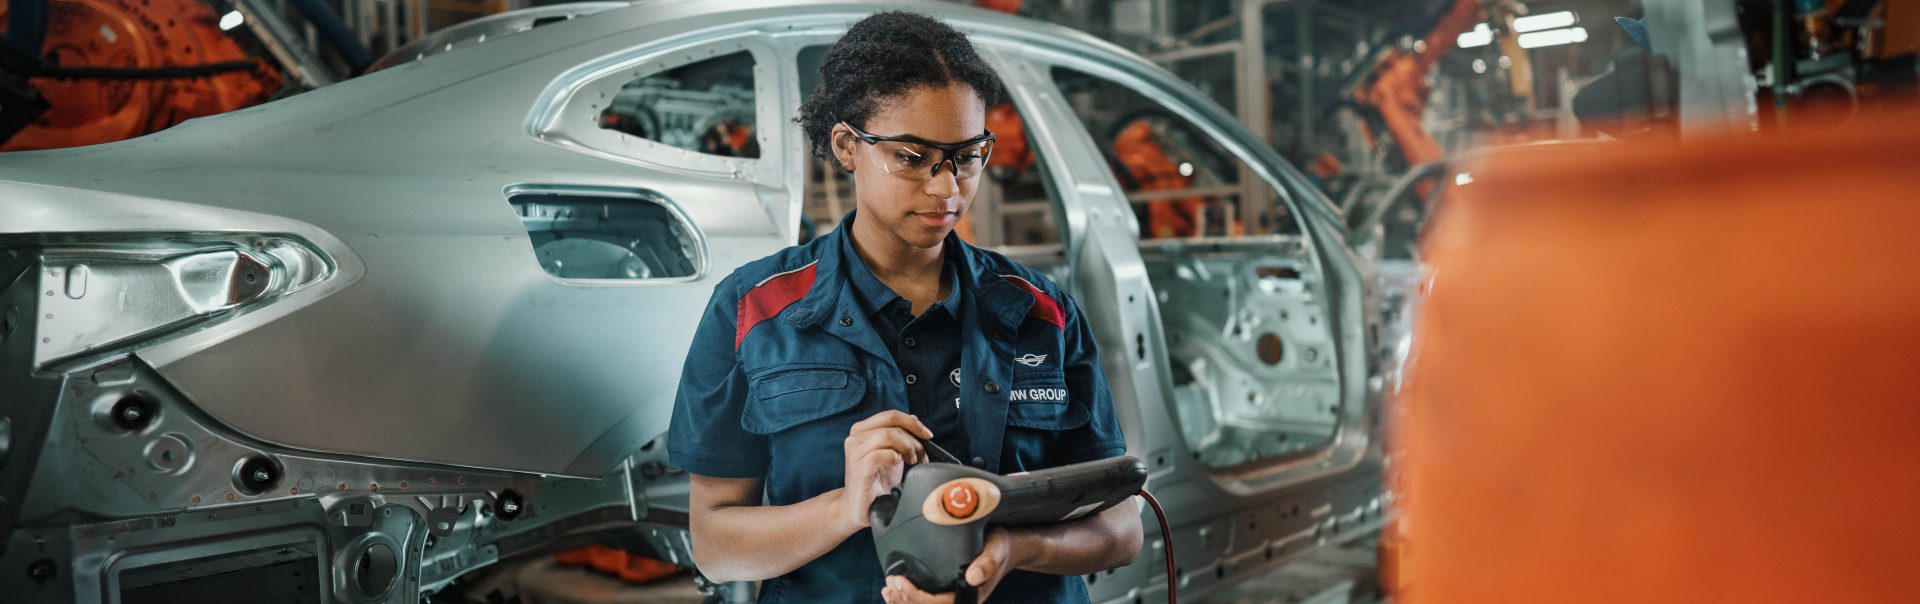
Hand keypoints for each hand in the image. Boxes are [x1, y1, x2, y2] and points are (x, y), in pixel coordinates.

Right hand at [842, 410, 931, 529]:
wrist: (861, 508)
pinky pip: (881, 454)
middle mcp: (855, 438)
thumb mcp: (892, 454)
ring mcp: (855, 452)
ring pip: (888, 436)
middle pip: (891, 423)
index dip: (913, 423)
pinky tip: (898, 465)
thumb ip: (899, 436)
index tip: (928, 436)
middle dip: (913, 438)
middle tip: (921, 455)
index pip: (891, 415)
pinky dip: (895, 458)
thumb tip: (914, 420)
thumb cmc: (877, 481)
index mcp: (862, 430)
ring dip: (907, 447)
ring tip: (912, 461)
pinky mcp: (859, 467)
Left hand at [881, 527, 1018, 602]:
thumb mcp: (996, 549)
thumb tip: (973, 576)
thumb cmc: (1000, 546)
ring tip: (888, 589)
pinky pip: (926, 602)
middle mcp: (960, 601)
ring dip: (902, 602)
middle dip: (903, 600)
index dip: (913, 597)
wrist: (1007, 548)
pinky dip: (908, 599)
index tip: (897, 580)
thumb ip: (987, 562)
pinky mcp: (948, 593)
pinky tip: (896, 593)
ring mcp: (953, 599)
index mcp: (970, 597)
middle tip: (889, 582)